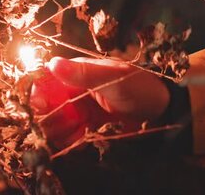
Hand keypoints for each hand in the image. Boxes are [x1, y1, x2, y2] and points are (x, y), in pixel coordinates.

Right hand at [30, 57, 169, 148]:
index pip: (47, 81)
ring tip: (70, 134)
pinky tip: (76, 141)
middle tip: (58, 126)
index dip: (39, 95)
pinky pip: (70, 134)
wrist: (165, 109)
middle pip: (48, 105)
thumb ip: (82, 73)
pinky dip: (69, 140)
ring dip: (58, 131)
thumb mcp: (112, 78)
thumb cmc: (140, 86)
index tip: (40, 109)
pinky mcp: (90, 125)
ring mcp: (83, 108)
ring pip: (57, 121)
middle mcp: (76, 89)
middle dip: (48, 117)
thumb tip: (52, 63)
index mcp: (79, 72)